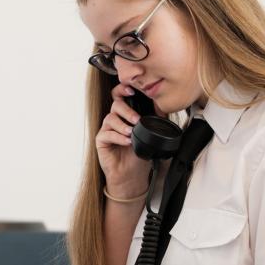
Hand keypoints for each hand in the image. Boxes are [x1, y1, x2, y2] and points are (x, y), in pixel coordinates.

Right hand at [97, 83, 150, 197]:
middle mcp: (115, 120)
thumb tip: (163, 108)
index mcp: (125, 115)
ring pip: (110, 118)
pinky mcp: (101, 141)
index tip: (131, 90)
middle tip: (136, 119)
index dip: (123, 90)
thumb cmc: (138, 154)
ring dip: (122, 125)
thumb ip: (154, 120)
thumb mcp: (149, 135)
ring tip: (131, 132)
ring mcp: (107, 130)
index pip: (120, 97)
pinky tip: (127, 141)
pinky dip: (118, 136)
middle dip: (127, 111)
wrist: (131, 174)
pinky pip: (106, 134)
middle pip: (115, 105)